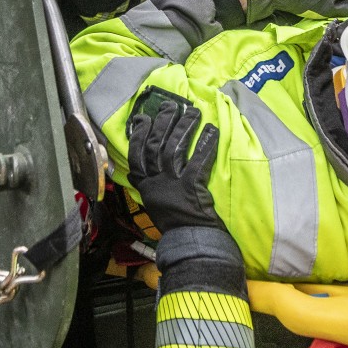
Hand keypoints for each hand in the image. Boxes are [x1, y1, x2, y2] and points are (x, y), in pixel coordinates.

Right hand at [126, 98, 219, 230]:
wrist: (191, 242)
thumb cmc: (176, 222)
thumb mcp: (155, 201)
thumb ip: (150, 182)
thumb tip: (142, 165)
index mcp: (145, 185)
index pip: (136, 154)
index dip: (138, 134)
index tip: (143, 117)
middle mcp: (155, 182)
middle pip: (155, 145)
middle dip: (163, 122)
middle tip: (171, 105)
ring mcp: (172, 184)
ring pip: (173, 149)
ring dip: (184, 128)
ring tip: (193, 112)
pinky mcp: (191, 188)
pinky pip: (197, 161)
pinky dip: (205, 144)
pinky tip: (211, 131)